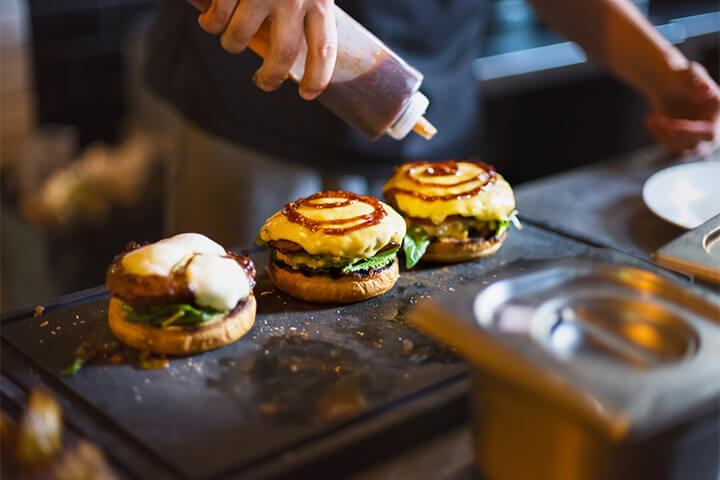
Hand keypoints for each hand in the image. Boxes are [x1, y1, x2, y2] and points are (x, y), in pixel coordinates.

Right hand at [195, 0, 336, 99]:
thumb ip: (307, 5)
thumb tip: (298, 45)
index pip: (324, 49)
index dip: (317, 77)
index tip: (309, 93)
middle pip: (282, 54)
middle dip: (270, 76)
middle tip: (264, 82)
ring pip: (240, 38)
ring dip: (231, 45)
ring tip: (230, 39)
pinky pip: (216, 17)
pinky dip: (210, 23)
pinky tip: (210, 18)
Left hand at [645, 61, 719, 156]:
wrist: (669, 85)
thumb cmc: (681, 76)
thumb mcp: (690, 73)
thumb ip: (699, 81)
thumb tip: (707, 90)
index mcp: (719, 113)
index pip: (710, 132)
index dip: (691, 132)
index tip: (672, 126)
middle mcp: (712, 130)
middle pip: (699, 149)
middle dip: (676, 138)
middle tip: (660, 120)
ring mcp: (697, 139)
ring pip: (682, 151)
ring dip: (664, 137)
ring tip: (652, 116)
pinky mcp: (682, 143)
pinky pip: (670, 148)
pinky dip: (658, 135)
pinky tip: (650, 117)